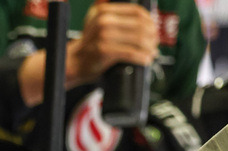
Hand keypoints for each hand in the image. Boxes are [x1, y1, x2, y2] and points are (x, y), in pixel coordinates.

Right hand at [19, 2, 156, 105]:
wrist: (73, 63)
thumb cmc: (91, 48)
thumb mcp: (100, 26)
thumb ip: (116, 20)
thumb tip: (145, 23)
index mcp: (104, 10)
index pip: (136, 11)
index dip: (149, 21)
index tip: (154, 31)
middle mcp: (104, 20)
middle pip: (140, 25)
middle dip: (152, 36)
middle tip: (155, 45)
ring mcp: (103, 35)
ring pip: (138, 39)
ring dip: (149, 48)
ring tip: (152, 54)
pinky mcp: (104, 51)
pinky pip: (131, 53)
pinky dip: (142, 57)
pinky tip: (146, 60)